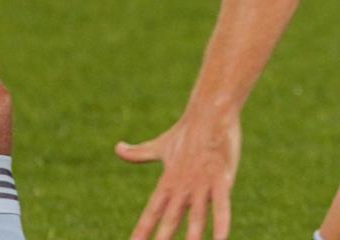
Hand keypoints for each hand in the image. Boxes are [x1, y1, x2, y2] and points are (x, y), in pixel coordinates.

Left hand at [116, 112, 240, 239]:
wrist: (209, 112)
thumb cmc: (185, 131)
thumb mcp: (160, 146)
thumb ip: (138, 153)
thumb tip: (117, 148)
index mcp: (167, 182)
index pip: (151, 212)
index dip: (142, 230)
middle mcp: (182, 187)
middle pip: (170, 218)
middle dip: (162, 238)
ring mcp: (202, 183)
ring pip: (196, 216)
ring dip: (191, 236)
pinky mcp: (221, 178)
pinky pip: (222, 205)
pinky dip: (221, 223)